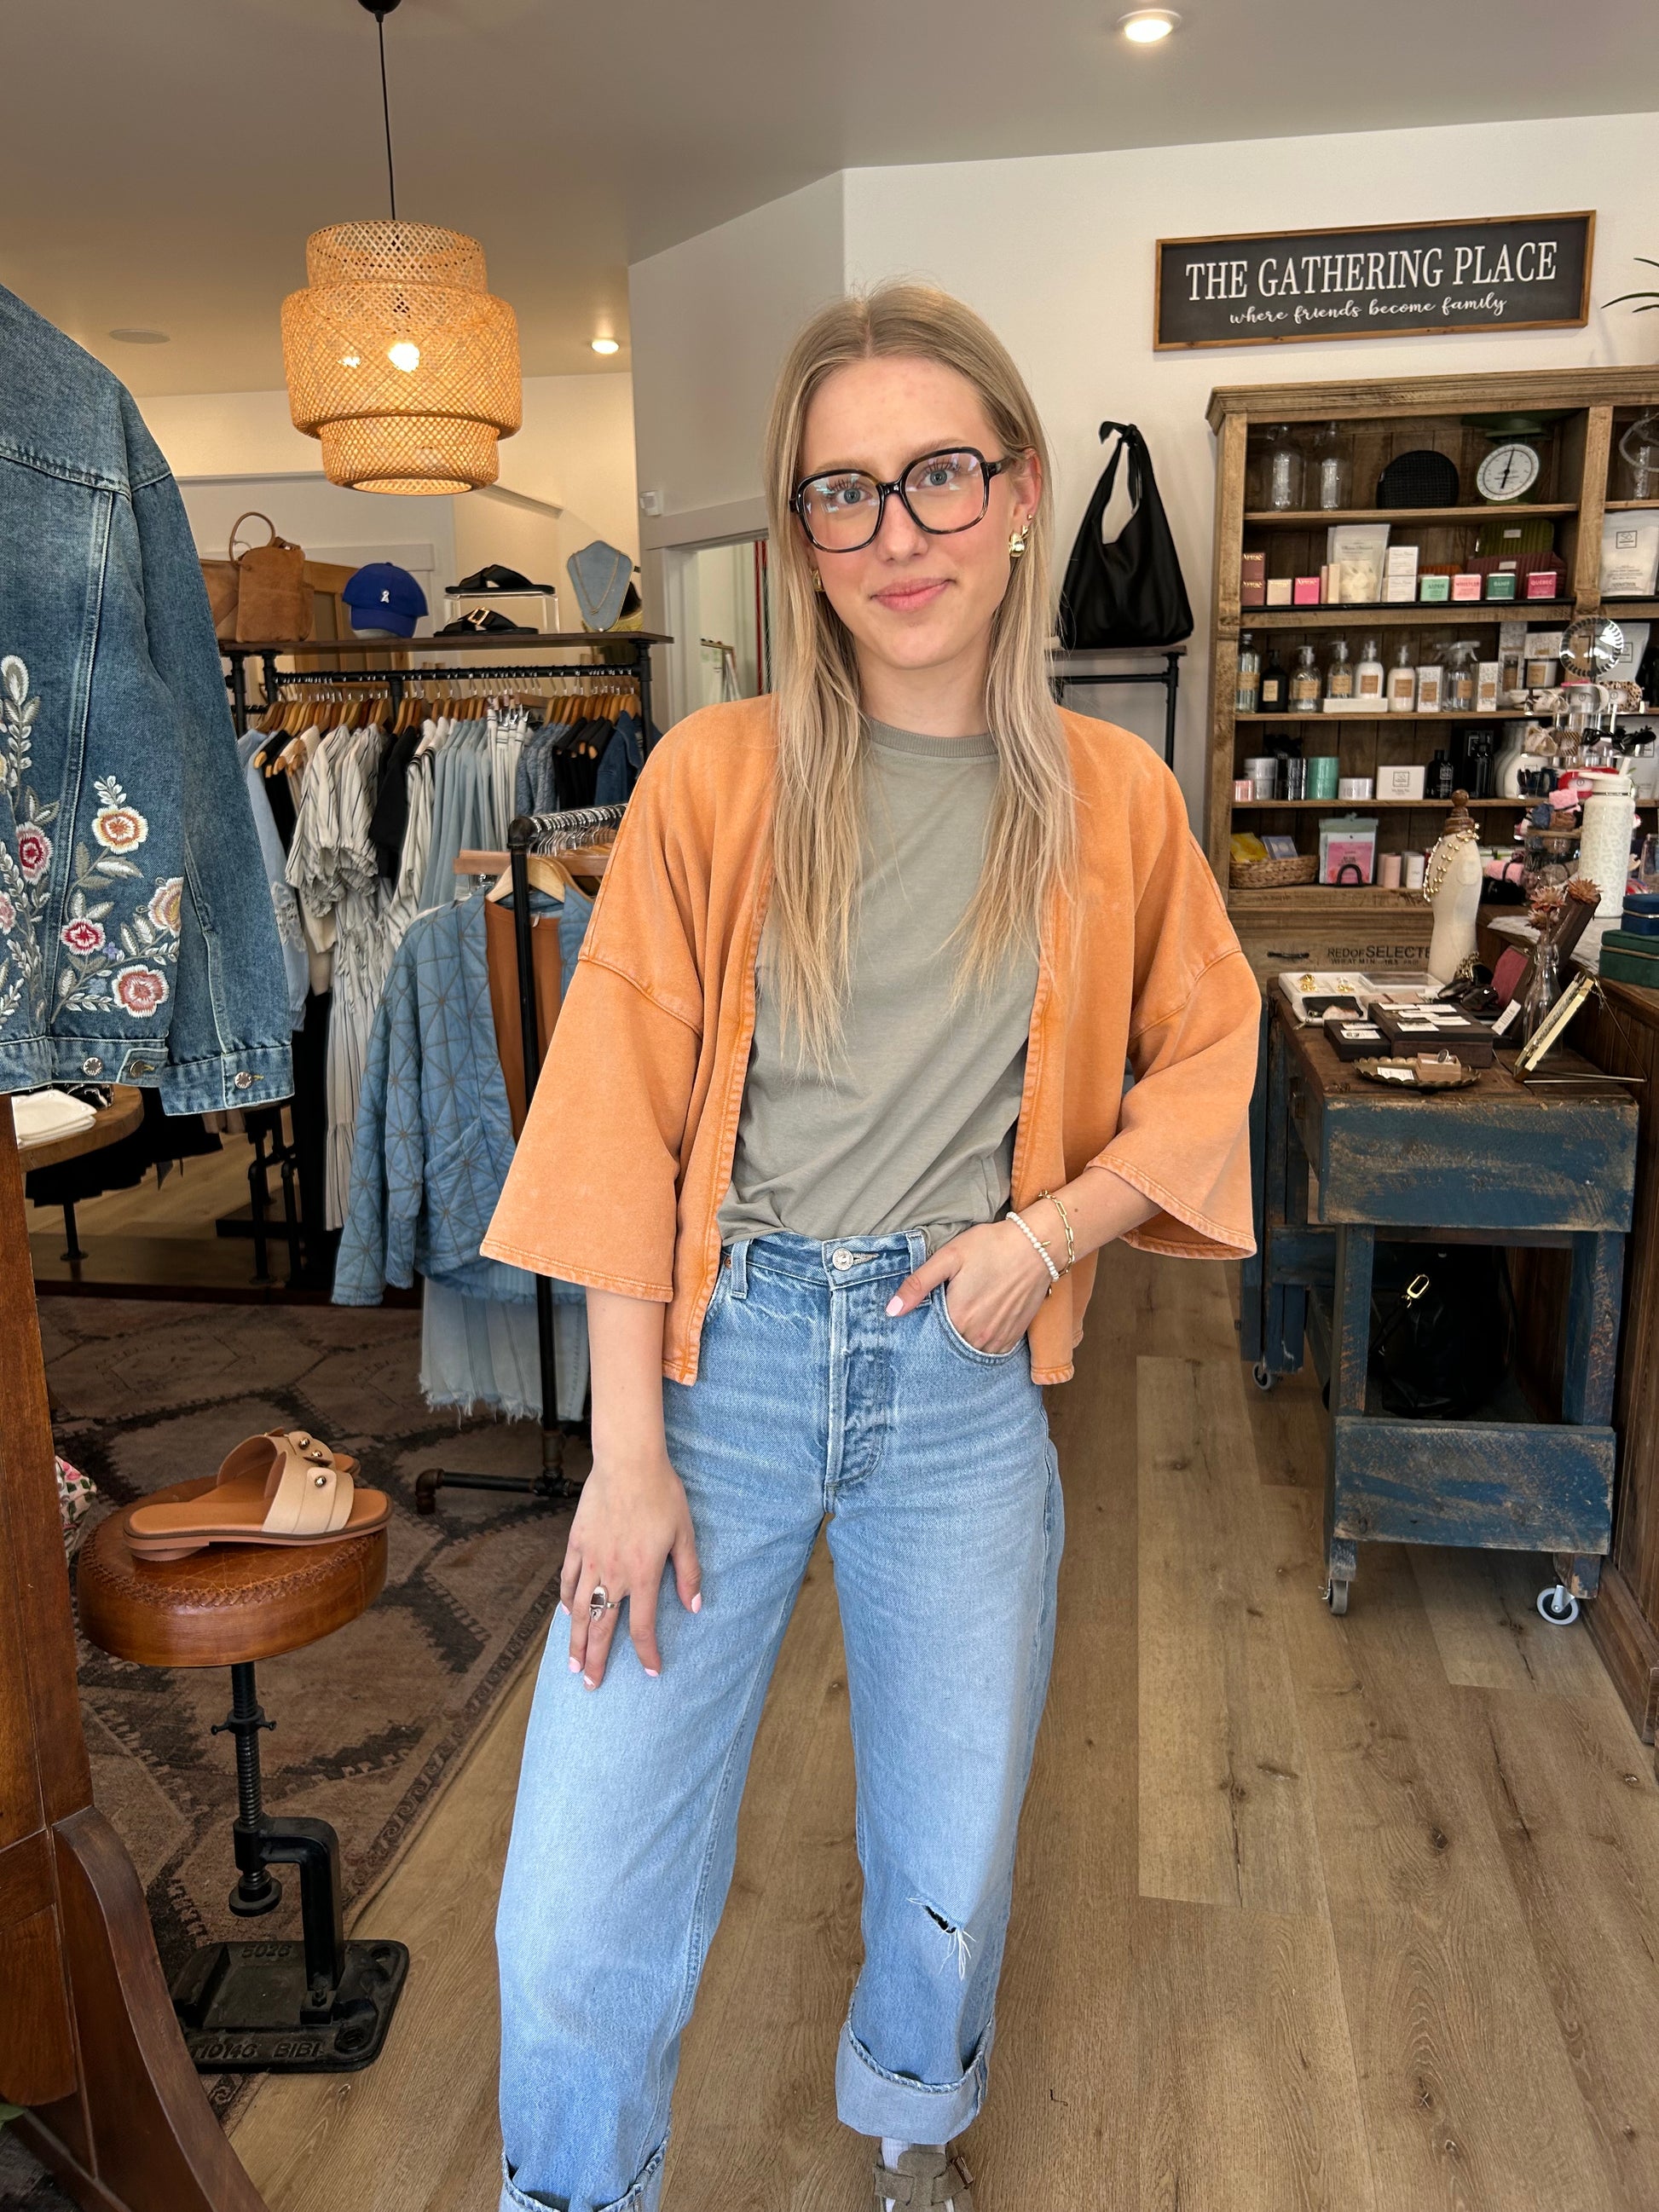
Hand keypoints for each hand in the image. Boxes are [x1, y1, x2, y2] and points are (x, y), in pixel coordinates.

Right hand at [559, 1447, 701, 1688]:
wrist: (628, 1463)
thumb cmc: (661, 1495)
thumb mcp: (685, 1534)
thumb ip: (688, 1573)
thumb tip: (695, 1606)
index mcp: (642, 1575)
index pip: (642, 1627)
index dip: (646, 1653)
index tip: (651, 1670)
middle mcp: (613, 1574)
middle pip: (601, 1627)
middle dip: (595, 1660)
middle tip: (590, 1685)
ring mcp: (590, 1560)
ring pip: (578, 1609)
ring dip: (575, 1639)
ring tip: (572, 1662)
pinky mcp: (576, 1543)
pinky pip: (567, 1578)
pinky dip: (565, 1599)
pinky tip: (565, 1613)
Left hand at [884, 1217, 1053, 1354]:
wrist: (1036, 1246)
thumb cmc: (990, 1246)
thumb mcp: (949, 1257)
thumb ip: (918, 1285)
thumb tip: (891, 1311)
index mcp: (957, 1317)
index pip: (929, 1337)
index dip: (921, 1330)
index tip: (921, 1320)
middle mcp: (977, 1335)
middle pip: (949, 1347)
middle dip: (941, 1338)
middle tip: (941, 1319)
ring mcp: (997, 1339)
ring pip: (970, 1352)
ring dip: (961, 1343)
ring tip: (960, 1323)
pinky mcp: (1013, 1337)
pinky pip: (991, 1353)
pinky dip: (981, 1344)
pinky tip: (978, 1328)